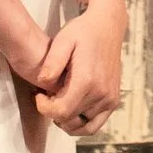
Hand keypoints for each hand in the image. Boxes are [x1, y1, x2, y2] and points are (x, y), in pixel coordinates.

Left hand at [32, 3, 124, 137]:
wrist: (108, 26)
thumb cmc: (83, 31)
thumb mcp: (62, 40)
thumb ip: (51, 63)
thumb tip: (42, 83)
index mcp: (87, 80)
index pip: (61, 111)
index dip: (45, 109)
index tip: (39, 95)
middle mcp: (101, 93)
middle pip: (70, 120)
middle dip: (53, 112)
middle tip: (46, 96)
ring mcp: (110, 99)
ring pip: (82, 126)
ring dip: (66, 121)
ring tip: (58, 103)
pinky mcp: (114, 101)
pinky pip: (95, 125)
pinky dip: (81, 124)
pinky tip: (71, 110)